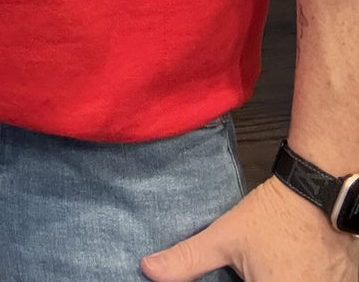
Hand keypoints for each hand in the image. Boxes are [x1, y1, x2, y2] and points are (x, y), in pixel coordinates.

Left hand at [141, 177, 358, 280]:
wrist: (318, 193)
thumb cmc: (275, 216)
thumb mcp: (225, 237)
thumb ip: (188, 259)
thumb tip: (149, 269)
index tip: (236, 277)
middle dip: (251, 280)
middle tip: (248, 268)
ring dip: (271, 278)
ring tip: (266, 263)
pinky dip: (291, 276)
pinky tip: (284, 264)